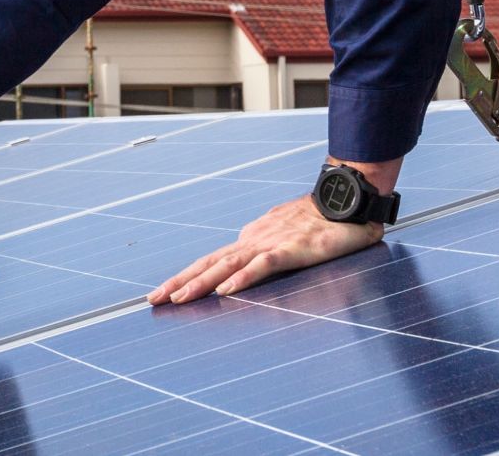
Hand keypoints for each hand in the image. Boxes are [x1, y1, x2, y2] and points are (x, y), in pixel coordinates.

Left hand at [147, 193, 383, 305]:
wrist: (345, 199)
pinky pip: (264, 265)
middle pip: (210, 262)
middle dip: (180, 282)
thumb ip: (265, 248)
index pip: (213, 260)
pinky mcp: (292, 248)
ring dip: (201, 282)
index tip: (166, 292)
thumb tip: (245, 259)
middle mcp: (255, 239)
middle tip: (154, 299)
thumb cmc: (320, 219)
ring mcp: (272, 243)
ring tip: (178, 298)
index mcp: (253, 238)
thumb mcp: (286, 237)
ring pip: (229, 264)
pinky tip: (227, 290)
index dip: (188, 276)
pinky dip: (243, 277)